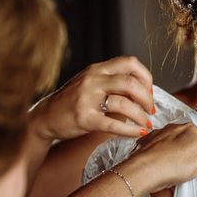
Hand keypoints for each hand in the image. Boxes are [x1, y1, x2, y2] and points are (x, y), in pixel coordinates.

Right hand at [30, 56, 153, 141]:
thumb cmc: (73, 101)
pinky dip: (131, 130)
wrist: (45, 117)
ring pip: (124, 104)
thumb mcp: (92, 83)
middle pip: (130, 83)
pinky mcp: (84, 118)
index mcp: (97, 69)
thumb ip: (114, 83)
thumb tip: (144, 91)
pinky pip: (113, 124)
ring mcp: (87, 99)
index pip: (130, 62)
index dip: (146, 77)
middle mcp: (92, 80)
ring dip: (141, 116)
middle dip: (147, 98)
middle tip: (151, 111)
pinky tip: (138, 133)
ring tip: (146, 124)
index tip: (149, 92)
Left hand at [116, 123, 196, 195]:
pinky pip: (160, 158)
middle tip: (189, 171)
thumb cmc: (171, 163)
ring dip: (176, 163)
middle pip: (189, 146)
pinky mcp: (146, 149)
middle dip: (190, 159)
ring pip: (173, 152)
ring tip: (175, 174)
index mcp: (189, 128)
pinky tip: (164, 173)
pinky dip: (162, 165)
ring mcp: (158, 138)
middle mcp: (172, 129)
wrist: (144, 172)